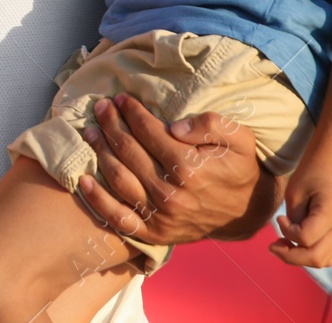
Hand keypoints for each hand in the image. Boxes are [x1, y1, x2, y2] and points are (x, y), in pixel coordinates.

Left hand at [75, 95, 278, 244]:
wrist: (248, 212)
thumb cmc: (241, 168)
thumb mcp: (240, 138)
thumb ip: (211, 124)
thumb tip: (175, 126)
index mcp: (190, 167)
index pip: (148, 132)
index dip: (131, 112)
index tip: (121, 98)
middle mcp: (172, 193)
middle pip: (129, 152)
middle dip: (111, 125)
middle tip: (101, 108)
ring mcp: (162, 216)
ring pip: (119, 179)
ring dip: (100, 153)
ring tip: (90, 132)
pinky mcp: (156, 234)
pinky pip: (120, 218)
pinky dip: (98, 201)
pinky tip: (84, 180)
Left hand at [271, 163, 331, 267]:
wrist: (329, 166)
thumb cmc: (309, 176)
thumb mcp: (295, 193)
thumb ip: (294, 220)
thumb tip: (291, 242)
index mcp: (331, 213)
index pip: (306, 238)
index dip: (287, 232)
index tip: (280, 217)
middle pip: (316, 258)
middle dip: (291, 256)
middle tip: (273, 246)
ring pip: (323, 261)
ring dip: (300, 258)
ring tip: (283, 244)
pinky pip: (326, 256)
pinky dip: (309, 255)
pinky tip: (294, 244)